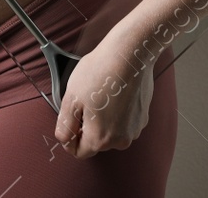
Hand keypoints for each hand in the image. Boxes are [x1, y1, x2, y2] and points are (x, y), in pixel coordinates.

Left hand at [53, 38, 154, 158]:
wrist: (129, 55)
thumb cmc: (99, 74)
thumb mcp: (71, 99)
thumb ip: (65, 126)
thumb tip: (64, 140)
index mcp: (101, 139)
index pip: (79, 152)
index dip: (70, 137)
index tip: (70, 118)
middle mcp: (121, 140)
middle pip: (95, 141)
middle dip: (86, 125)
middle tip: (84, 100)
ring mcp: (134, 129)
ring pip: (109, 130)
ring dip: (101, 117)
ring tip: (99, 93)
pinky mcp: (142, 117)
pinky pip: (122, 120)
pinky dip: (115, 110)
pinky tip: (112, 91)